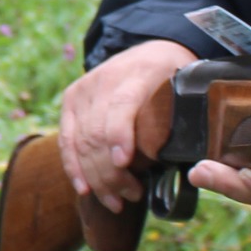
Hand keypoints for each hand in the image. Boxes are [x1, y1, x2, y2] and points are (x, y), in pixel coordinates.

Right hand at [56, 37, 195, 215]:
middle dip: (112, 171)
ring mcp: (84, 90)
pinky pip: (66, 139)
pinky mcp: (70, 100)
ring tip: (116, 201)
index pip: (122, 105)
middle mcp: (105, 80)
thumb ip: (177, 119)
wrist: (150, 49)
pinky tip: (84, 188)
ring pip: (81, 141)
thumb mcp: (184, 88)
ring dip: (97, 177)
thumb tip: (178, 164)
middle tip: (132, 195)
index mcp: (139, 74)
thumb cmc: (172, 77)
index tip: (124, 162)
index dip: (119, 134)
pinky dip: (73, 167)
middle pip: (98, 131)